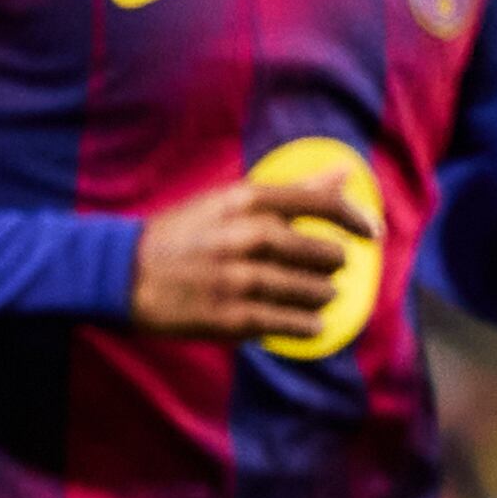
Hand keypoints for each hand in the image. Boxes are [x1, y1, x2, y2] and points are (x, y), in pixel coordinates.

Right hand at [130, 174, 367, 343]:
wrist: (123, 273)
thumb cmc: (185, 234)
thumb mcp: (232, 201)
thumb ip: (292, 190)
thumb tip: (345, 172)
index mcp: (246, 201)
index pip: (319, 203)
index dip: (356, 218)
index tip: (373, 232)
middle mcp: (246, 237)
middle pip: (322, 252)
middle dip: (334, 264)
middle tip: (331, 268)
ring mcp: (240, 279)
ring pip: (312, 291)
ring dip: (324, 295)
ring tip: (322, 294)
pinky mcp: (232, 317)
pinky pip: (290, 323)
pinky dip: (307, 325)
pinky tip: (312, 323)